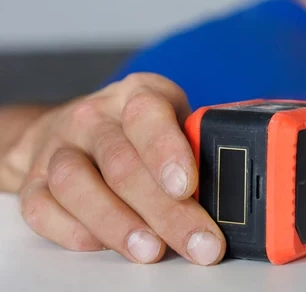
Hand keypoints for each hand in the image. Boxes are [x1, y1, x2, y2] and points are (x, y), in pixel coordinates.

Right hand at [4, 73, 224, 264]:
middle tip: (197, 242)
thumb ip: (199, 146)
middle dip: (165, 211)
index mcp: (138, 94)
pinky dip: (74, 232)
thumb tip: (231, 189)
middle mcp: (94, 117)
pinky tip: (105, 246)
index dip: (168, 152)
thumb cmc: (141, 129)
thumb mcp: (177, 120)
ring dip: (118, 224)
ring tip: (152, 251)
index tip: (188, 187)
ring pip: (77, 186)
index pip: (148, 116)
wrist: (74, 128)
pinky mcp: (34, 182)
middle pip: (122, 164)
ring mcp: (59, 149)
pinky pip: (43, 209)